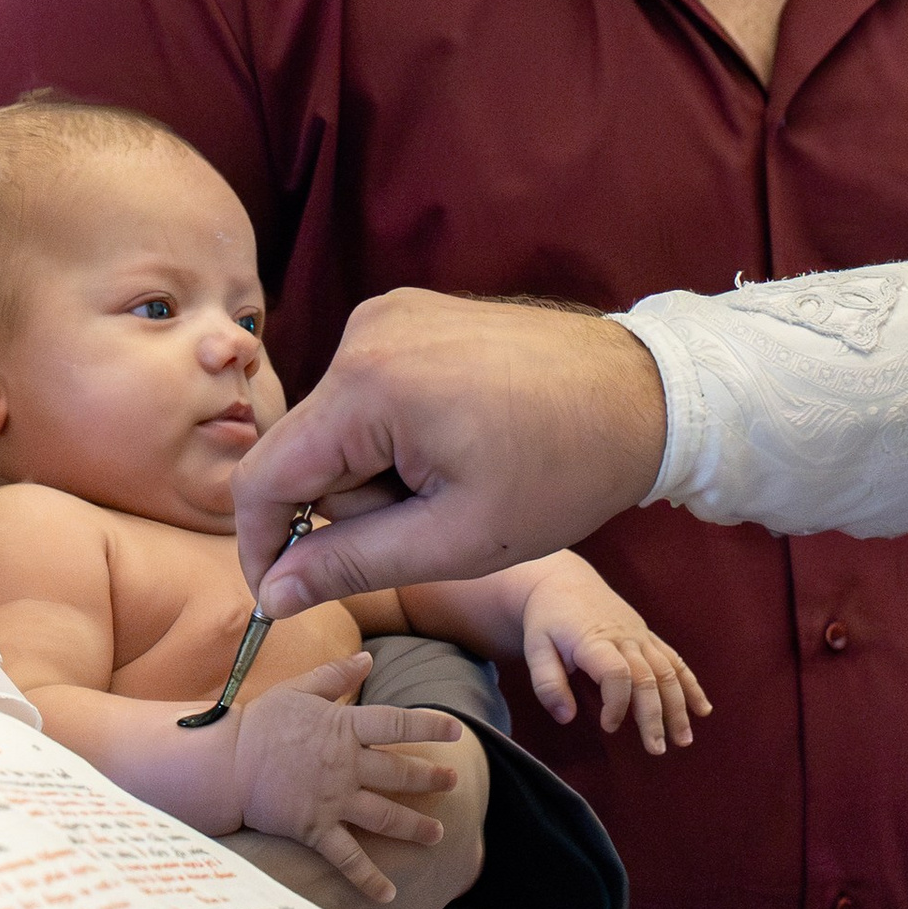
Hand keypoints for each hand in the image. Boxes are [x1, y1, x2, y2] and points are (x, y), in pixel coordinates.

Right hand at [233, 658, 462, 904]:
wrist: (224, 764)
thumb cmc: (259, 723)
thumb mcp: (298, 690)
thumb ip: (336, 676)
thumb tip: (367, 658)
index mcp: (343, 728)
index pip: (398, 723)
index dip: (431, 725)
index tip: (456, 730)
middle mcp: (345, 765)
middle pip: (400, 773)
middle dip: (431, 778)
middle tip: (453, 782)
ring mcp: (333, 800)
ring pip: (386, 816)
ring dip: (415, 826)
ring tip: (437, 834)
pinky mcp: (315, 830)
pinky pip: (348, 858)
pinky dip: (369, 878)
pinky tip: (389, 893)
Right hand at [236, 293, 667, 614]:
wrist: (644, 394)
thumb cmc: (563, 471)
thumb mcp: (455, 540)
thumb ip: (352, 565)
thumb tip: (273, 593)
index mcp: (368, 386)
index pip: (264, 478)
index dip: (263, 547)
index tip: (282, 595)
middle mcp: (365, 333)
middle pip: (307, 453)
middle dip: (357, 503)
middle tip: (441, 516)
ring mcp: (388, 315)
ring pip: (338, 426)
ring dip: (381, 469)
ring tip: (462, 472)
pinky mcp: (410, 313)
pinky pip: (369, 392)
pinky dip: (399, 431)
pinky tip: (462, 438)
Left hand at [518, 556, 709, 751]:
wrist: (564, 581)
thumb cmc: (547, 619)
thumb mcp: (535, 648)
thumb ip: (547, 684)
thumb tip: (566, 718)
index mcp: (594, 640)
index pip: (617, 674)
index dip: (617, 704)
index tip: (609, 727)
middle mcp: (624, 637)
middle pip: (648, 678)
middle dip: (655, 716)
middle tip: (657, 749)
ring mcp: (640, 636)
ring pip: (667, 671)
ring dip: (679, 706)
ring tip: (684, 739)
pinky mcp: (648, 636)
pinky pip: (675, 660)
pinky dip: (691, 684)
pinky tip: (702, 708)